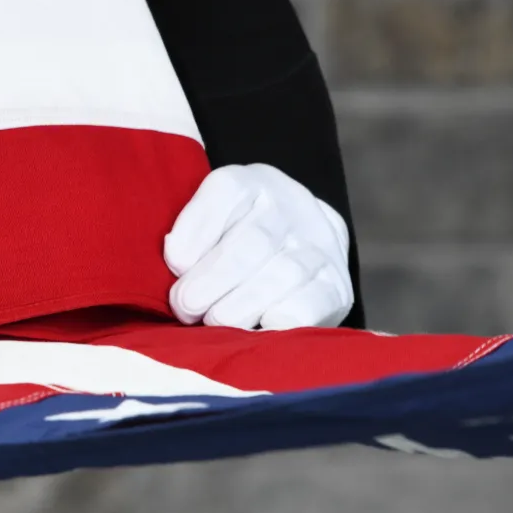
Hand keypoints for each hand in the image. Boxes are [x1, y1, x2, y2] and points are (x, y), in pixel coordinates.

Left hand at [164, 164, 353, 329]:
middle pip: (253, 241)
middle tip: (185, 307)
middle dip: (213, 279)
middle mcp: (291, 207)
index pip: (226, 191)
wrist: (301, 242)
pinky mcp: (337, 287)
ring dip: (240, 305)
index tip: (176, 264)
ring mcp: (319, 247)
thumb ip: (190, 233)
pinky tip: (255, 329)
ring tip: (213, 322)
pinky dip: (279, 321)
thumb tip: (178, 262)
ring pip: (283, 275)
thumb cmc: (235, 235)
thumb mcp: (210, 219)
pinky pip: (310, 306)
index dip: (196, 229)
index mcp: (252, 182)